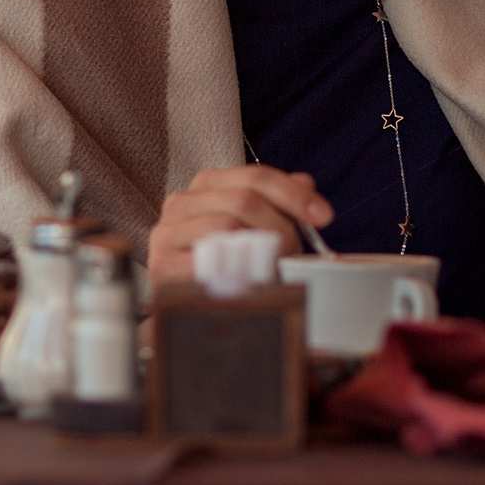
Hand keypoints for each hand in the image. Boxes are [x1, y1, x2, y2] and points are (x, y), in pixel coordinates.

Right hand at [144, 165, 331, 285]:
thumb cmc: (228, 263)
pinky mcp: (162, 265)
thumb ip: (278, 203)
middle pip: (244, 199)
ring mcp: (167, 232)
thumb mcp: (257, 228)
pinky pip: (209, 258)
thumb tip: (305, 183)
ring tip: (270, 267)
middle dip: (280, 225)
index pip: (255, 176)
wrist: (190, 308)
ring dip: (261, 249)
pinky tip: (249, 277)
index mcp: (207, 185)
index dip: (293, 194)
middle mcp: (182, 202)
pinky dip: (236, 267)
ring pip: (228, 225)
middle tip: (294, 250)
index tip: (323, 215)